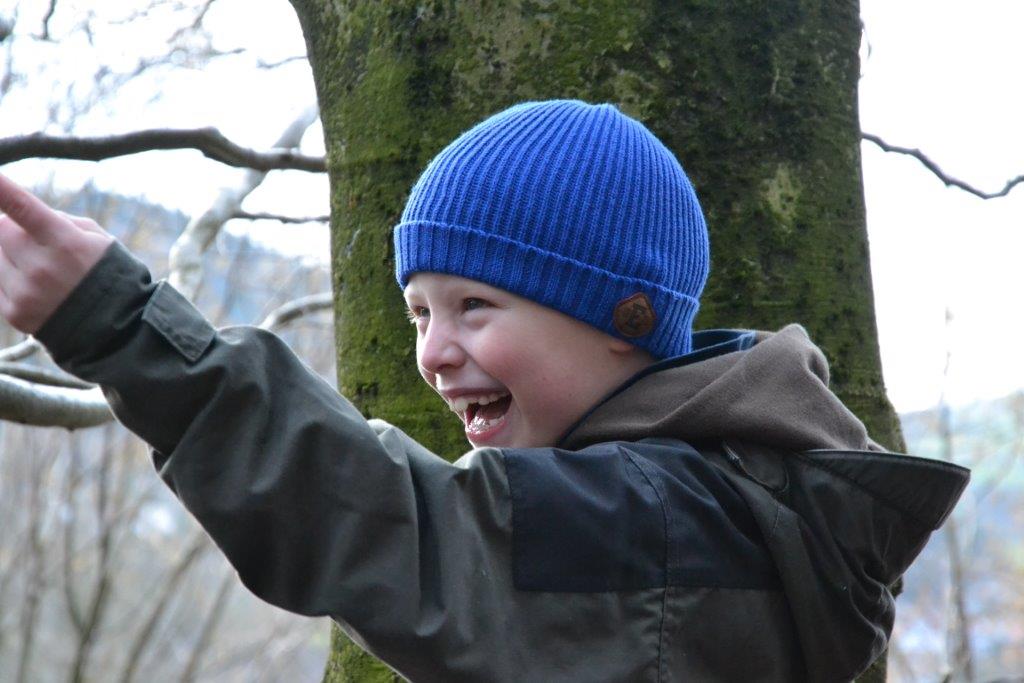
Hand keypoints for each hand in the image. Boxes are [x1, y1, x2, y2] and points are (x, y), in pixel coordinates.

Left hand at [0, 174, 114, 333]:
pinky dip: (8, 278)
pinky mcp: (14, 312)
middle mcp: (41, 266)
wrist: (116, 329)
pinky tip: (33, 286)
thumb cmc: (106, 273)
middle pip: (1, 229)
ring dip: (10, 256)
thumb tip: (18, 214)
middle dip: (13, 230)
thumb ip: (58, 220)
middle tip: (36, 242)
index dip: (1, 189)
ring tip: (41, 270)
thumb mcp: (96, 239)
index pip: (20, 206)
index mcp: (65, 241)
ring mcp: (25, 291)